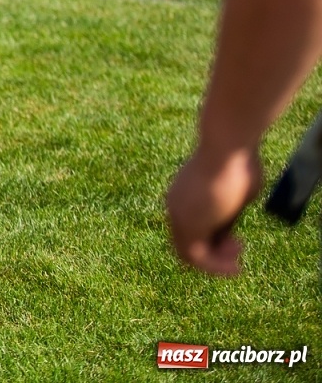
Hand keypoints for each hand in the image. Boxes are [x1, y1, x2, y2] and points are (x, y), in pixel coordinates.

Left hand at [165, 146, 261, 275]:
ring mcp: (178, 215)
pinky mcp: (187, 225)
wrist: (227, 148)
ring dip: (216, 263)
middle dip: (215, 252)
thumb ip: (229, 208)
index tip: (237, 239)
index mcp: (184, 194)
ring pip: (190, 252)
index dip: (215, 239)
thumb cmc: (237, 162)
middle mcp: (176, 205)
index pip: (193, 227)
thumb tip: (232, 215)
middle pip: (188, 241)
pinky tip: (235, 268)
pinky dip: (216, 267)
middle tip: (239, 248)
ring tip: (236, 263)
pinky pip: (196, 257)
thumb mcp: (234, 190)